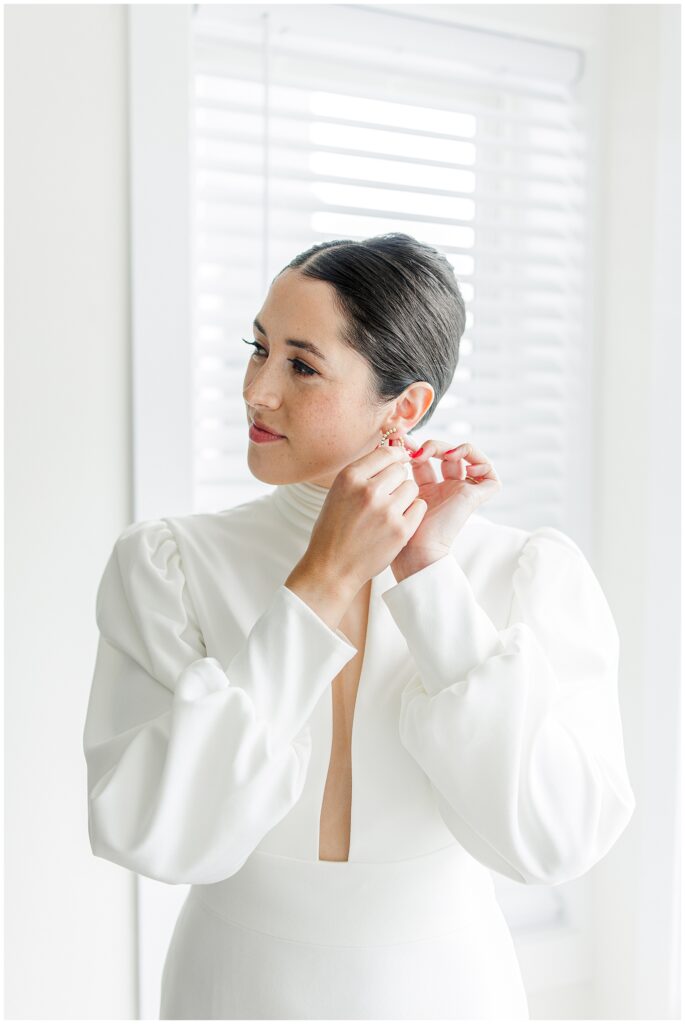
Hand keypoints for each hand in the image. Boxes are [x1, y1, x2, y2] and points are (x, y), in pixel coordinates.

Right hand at [302, 443, 427, 592]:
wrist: (332, 568)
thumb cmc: (333, 530)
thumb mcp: (338, 493)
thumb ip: (363, 474)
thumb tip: (390, 452)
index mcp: (349, 478)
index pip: (385, 452)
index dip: (395, 457)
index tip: (397, 462)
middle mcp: (368, 491)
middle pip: (400, 469)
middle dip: (397, 480)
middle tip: (387, 495)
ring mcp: (386, 511)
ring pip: (412, 487)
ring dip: (405, 496)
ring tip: (390, 511)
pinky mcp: (401, 530)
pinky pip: (419, 507)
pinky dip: (412, 512)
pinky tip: (398, 521)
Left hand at [388, 434, 501, 579]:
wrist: (415, 552)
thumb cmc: (398, 528)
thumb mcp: (392, 490)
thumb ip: (392, 468)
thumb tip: (390, 441)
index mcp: (425, 490)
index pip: (424, 459)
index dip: (414, 447)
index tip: (399, 443)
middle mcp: (444, 490)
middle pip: (445, 454)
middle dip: (432, 445)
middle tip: (416, 450)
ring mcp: (460, 493)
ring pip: (467, 458)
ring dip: (456, 448)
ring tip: (443, 454)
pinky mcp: (475, 498)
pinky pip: (491, 475)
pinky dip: (480, 462)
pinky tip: (461, 464)